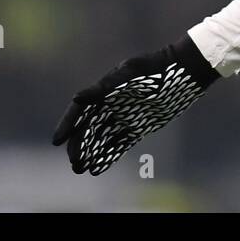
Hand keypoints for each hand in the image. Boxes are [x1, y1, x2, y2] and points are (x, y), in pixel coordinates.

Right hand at [52, 34, 220, 175]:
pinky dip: (109, 155)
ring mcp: (125, 116)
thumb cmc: (153, 71)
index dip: (68, 125)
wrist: (182, 74)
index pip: (80, 111)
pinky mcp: (139, 126)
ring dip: (91, 153)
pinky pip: (120, 143)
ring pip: (102, 139)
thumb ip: (101, 89)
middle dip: (79, 145)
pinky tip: (98, 168)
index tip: (57, 141)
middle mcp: (112, 105)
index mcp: (105, 90)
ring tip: (80, 169)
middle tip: (73, 162)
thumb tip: (76, 98)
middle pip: (89, 128)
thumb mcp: (126, 77)